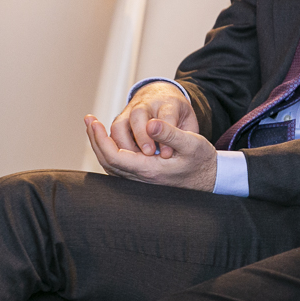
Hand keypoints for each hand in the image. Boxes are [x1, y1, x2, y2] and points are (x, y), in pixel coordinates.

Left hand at [85, 115, 216, 190]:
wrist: (210, 178)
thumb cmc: (202, 160)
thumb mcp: (192, 142)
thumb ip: (170, 133)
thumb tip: (150, 123)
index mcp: (149, 170)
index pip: (114, 156)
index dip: (100, 139)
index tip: (94, 122)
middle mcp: (141, 178)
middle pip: (107, 161)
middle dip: (95, 139)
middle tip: (89, 120)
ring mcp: (141, 180)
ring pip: (111, 165)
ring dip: (101, 145)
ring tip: (95, 127)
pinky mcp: (144, 177)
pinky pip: (119, 166)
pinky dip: (110, 151)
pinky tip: (110, 140)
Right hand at [110, 82, 198, 157]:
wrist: (163, 97)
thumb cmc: (178, 114)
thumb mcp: (188, 122)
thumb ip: (182, 135)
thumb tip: (168, 153)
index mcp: (169, 102)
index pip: (166, 116)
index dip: (165, 134)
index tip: (167, 153)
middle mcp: (147, 104)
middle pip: (139, 115)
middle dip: (142, 136)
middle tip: (148, 154)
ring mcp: (131, 111)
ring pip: (120, 124)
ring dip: (125, 144)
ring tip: (135, 160)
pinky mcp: (121, 120)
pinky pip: (114, 134)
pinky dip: (116, 147)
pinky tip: (126, 160)